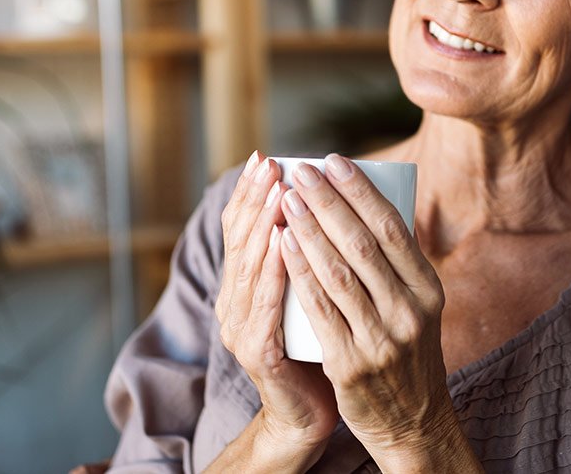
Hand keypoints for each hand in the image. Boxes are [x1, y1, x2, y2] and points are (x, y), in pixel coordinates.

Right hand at [214, 152, 338, 457]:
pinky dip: (274, 272)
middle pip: (241, 240)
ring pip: (251, 267)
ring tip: (281, 190)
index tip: (267, 156)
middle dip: (257, 198)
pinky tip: (283, 244)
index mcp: (245, 284)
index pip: (240, 229)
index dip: (250, 192)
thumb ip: (311, 255)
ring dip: (265, 225)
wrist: (311, 412)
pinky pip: (265, 307)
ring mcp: (241, 327)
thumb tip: (336, 201)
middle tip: (271, 164)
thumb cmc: (319, 344)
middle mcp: (234, 301)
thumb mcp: (311, 291)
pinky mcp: (259, 353)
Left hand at [279, 155, 461, 466]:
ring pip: (338, 272)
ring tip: (286, 199)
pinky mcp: (351, 364)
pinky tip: (283, 245)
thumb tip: (364, 205)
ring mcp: (381, 339)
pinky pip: (319, 309)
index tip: (334, 161)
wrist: (411, 423)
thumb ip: (397, 267)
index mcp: (428, 290)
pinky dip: (299, 272)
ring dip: (309, 229)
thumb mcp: (418, 308)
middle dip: (328, 201)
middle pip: (363, 244)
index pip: (393, 229)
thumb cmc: (406, 354)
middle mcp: (410, 311)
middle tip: (301, 172)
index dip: (361, 191)